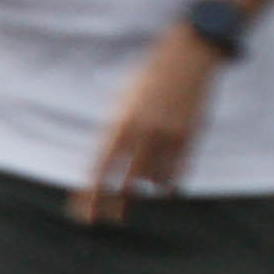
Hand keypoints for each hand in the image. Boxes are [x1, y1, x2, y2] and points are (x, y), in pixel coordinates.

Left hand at [73, 25, 221, 224]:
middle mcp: (143, 131)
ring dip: (144, 190)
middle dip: (115, 203)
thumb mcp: (124, 99)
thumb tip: (106, 161)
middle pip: (125, 180)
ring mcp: (168, 134)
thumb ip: (116, 129)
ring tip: (137, 197)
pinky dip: (170, 183)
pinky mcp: (190, 134)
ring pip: (153, 178)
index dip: (90, 194)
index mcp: (121, 121)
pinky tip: (165, 191)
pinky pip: (178, 169)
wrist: (189, 54)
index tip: (83, 213)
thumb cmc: (151, 74)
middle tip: (111, 219)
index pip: (99, 167)